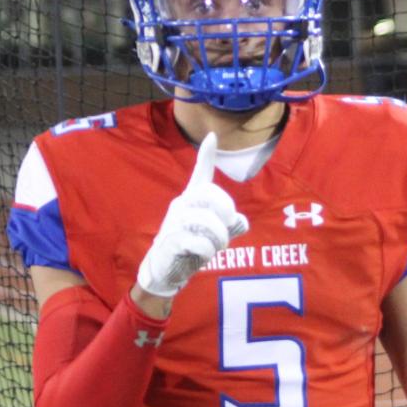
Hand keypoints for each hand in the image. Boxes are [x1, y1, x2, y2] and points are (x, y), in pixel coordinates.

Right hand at [135, 132, 249, 299]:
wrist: (164, 270)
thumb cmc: (191, 248)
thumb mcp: (213, 236)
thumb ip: (229, 227)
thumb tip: (241, 221)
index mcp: (193, 200)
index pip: (200, 174)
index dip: (206, 156)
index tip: (212, 136)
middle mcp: (182, 206)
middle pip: (208, 193)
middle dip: (226, 209)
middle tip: (229, 225)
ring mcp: (174, 222)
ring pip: (205, 220)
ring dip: (219, 237)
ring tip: (217, 246)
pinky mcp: (170, 241)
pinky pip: (197, 241)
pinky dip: (207, 250)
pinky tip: (203, 255)